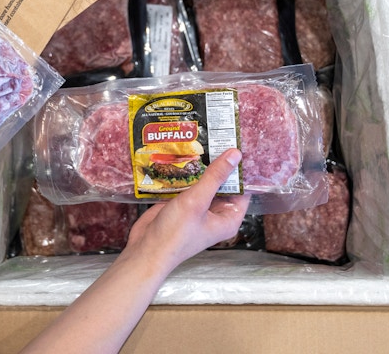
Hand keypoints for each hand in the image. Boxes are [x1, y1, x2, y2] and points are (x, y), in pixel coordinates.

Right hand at [125, 148, 249, 269]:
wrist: (146, 249)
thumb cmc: (175, 233)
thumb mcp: (197, 201)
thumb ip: (215, 177)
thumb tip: (235, 155)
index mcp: (228, 218)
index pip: (242, 190)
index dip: (240, 170)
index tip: (238, 146)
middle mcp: (215, 214)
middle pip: (223, 185)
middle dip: (219, 165)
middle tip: (217, 137)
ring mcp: (197, 209)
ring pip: (204, 184)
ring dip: (200, 167)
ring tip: (201, 141)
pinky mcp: (180, 205)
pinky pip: (187, 186)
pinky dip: (185, 173)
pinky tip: (181, 156)